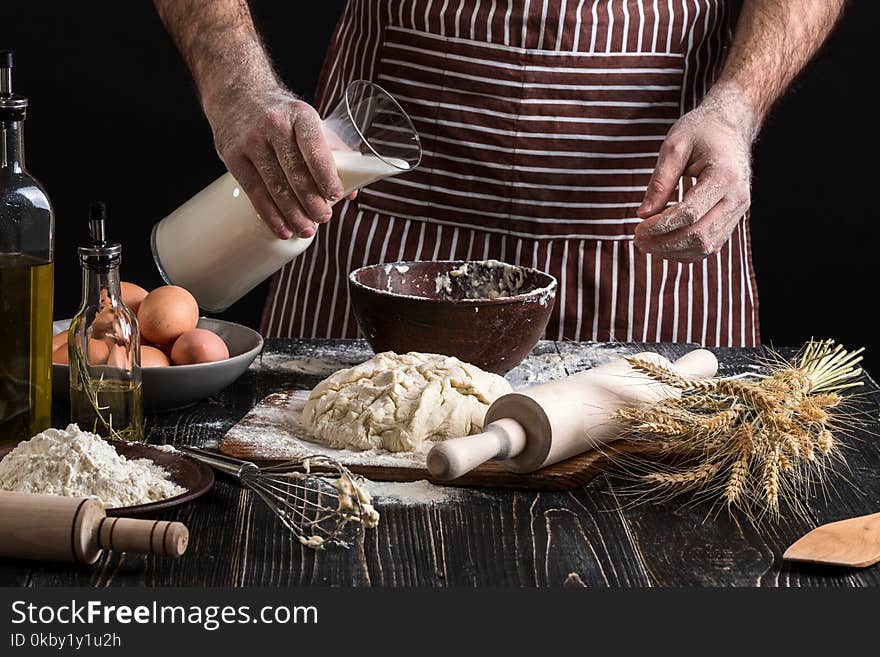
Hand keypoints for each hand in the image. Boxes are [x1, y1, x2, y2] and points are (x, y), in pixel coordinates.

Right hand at [204, 85, 344, 238]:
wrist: (237, 94)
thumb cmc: (282, 114)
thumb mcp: (308, 122)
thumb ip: (333, 152)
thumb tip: (352, 190)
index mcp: (299, 116)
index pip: (314, 147)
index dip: (325, 174)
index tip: (335, 195)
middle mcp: (273, 125)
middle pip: (295, 172)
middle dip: (311, 200)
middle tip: (323, 218)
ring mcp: (250, 141)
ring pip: (274, 185)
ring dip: (293, 213)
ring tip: (306, 230)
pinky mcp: (232, 156)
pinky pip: (254, 191)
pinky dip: (270, 214)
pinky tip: (282, 228)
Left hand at [634, 87, 756, 261]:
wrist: (731, 125)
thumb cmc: (702, 130)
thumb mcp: (675, 146)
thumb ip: (659, 181)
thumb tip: (642, 214)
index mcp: (724, 176)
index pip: (689, 214)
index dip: (660, 226)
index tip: (637, 228)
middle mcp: (737, 197)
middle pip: (699, 236)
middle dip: (664, 243)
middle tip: (638, 240)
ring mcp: (739, 210)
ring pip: (706, 247)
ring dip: (673, 251)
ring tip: (647, 244)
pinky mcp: (734, 217)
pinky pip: (711, 245)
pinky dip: (686, 250)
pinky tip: (664, 243)